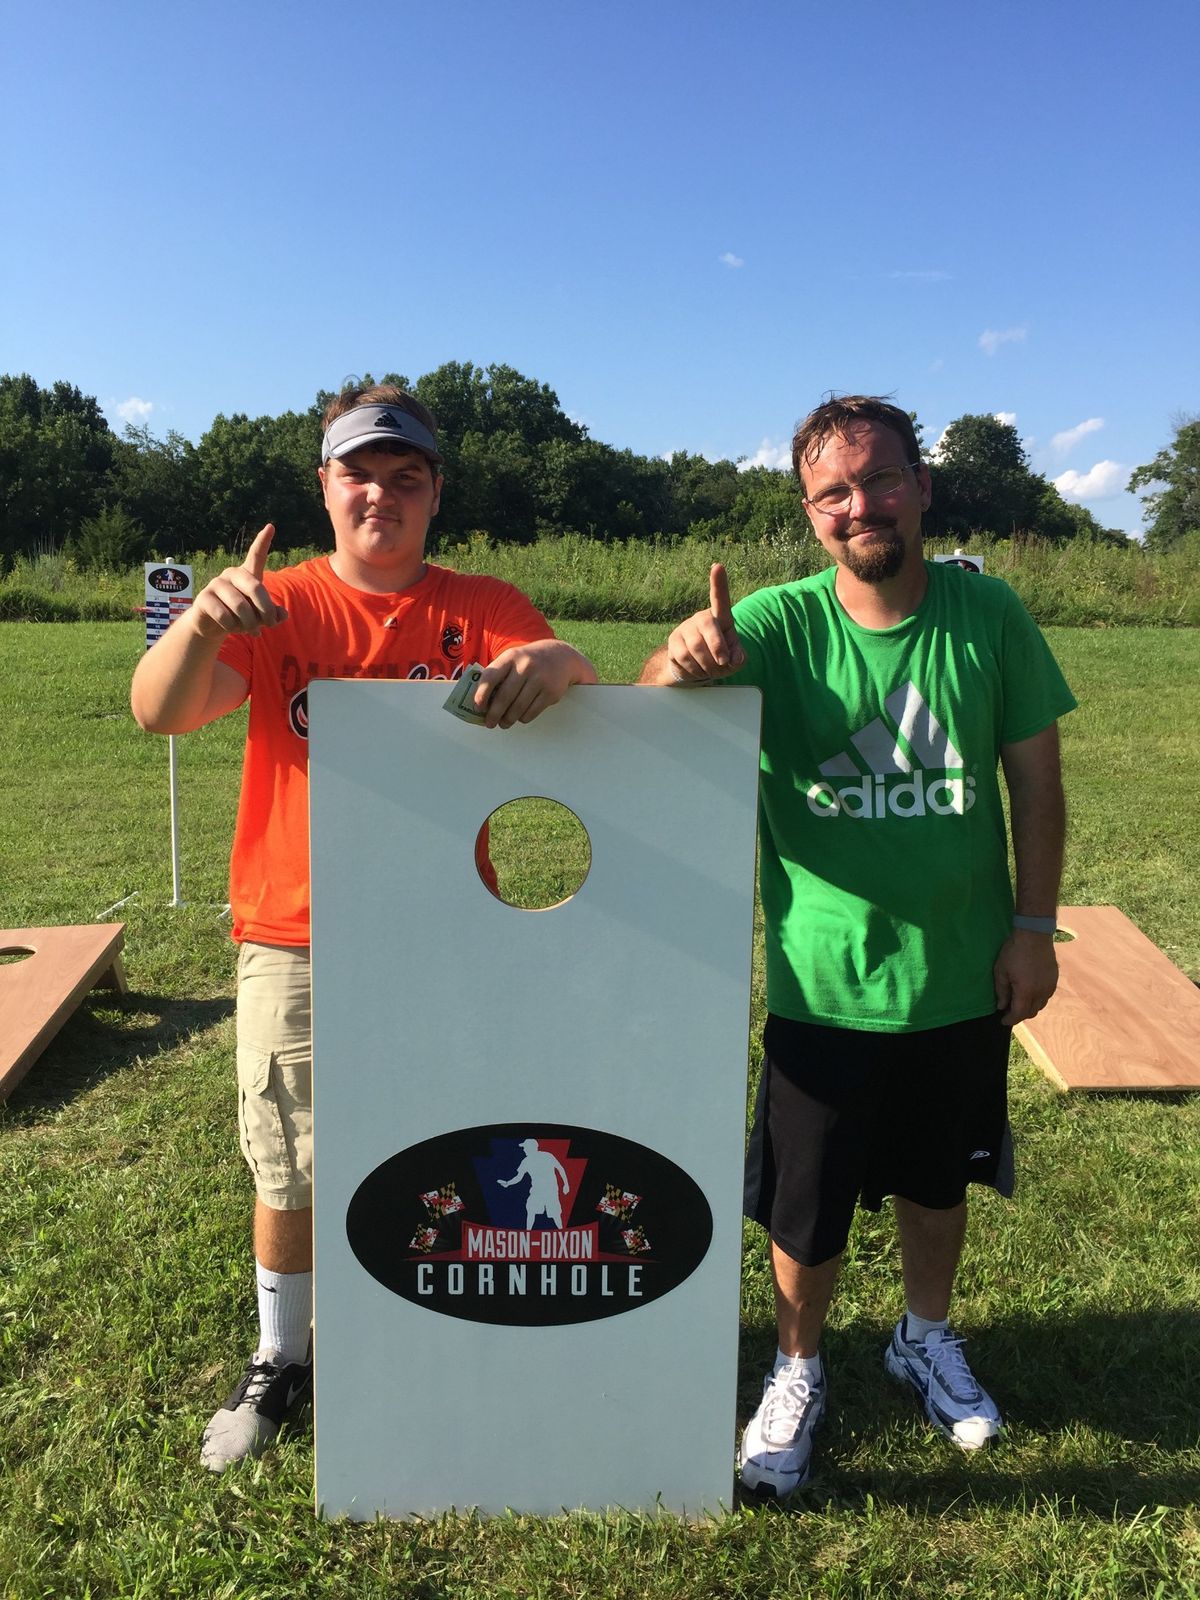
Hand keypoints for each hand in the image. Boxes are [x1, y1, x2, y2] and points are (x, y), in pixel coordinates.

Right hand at [190, 524, 287, 638]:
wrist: (211, 626)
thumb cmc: (240, 616)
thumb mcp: (259, 616)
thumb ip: (273, 614)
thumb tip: (282, 615)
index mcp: (247, 575)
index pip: (256, 556)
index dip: (263, 542)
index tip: (271, 527)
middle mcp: (231, 574)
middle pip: (256, 588)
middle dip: (266, 610)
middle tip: (270, 624)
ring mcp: (216, 584)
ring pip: (240, 606)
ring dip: (249, 623)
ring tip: (250, 630)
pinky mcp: (204, 598)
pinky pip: (224, 616)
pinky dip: (233, 627)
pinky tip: (231, 628)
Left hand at [471, 639, 595, 728]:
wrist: (560, 656)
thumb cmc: (529, 661)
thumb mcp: (513, 659)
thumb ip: (499, 675)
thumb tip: (482, 703)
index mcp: (510, 657)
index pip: (490, 677)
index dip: (481, 694)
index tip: (478, 708)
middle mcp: (525, 666)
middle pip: (504, 696)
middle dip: (494, 714)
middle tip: (489, 724)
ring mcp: (540, 679)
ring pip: (518, 707)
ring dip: (508, 719)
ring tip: (504, 723)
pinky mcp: (551, 692)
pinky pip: (532, 711)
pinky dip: (523, 718)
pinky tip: (520, 718)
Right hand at [666, 563, 745, 682]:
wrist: (696, 669)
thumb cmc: (720, 659)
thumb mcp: (735, 659)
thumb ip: (739, 657)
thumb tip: (735, 658)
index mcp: (720, 618)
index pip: (720, 598)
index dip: (719, 583)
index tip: (718, 567)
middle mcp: (701, 619)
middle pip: (708, 625)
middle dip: (717, 647)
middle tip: (723, 663)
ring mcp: (686, 628)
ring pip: (696, 646)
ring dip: (707, 664)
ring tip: (711, 670)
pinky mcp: (674, 641)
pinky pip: (684, 656)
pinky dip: (695, 669)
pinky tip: (698, 670)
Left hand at [993, 930, 1058, 1024]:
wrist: (1034, 935)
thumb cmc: (1014, 951)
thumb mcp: (1001, 971)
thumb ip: (1002, 991)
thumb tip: (1002, 1007)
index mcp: (1026, 991)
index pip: (1019, 1014)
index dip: (1010, 1020)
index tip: (1002, 1020)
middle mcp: (1041, 992)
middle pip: (1031, 1012)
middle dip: (1019, 1015)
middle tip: (1008, 1010)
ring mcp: (1050, 986)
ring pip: (1040, 1006)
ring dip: (1029, 1007)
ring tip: (1019, 1002)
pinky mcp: (1054, 980)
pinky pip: (1046, 996)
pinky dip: (1037, 999)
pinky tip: (1030, 992)